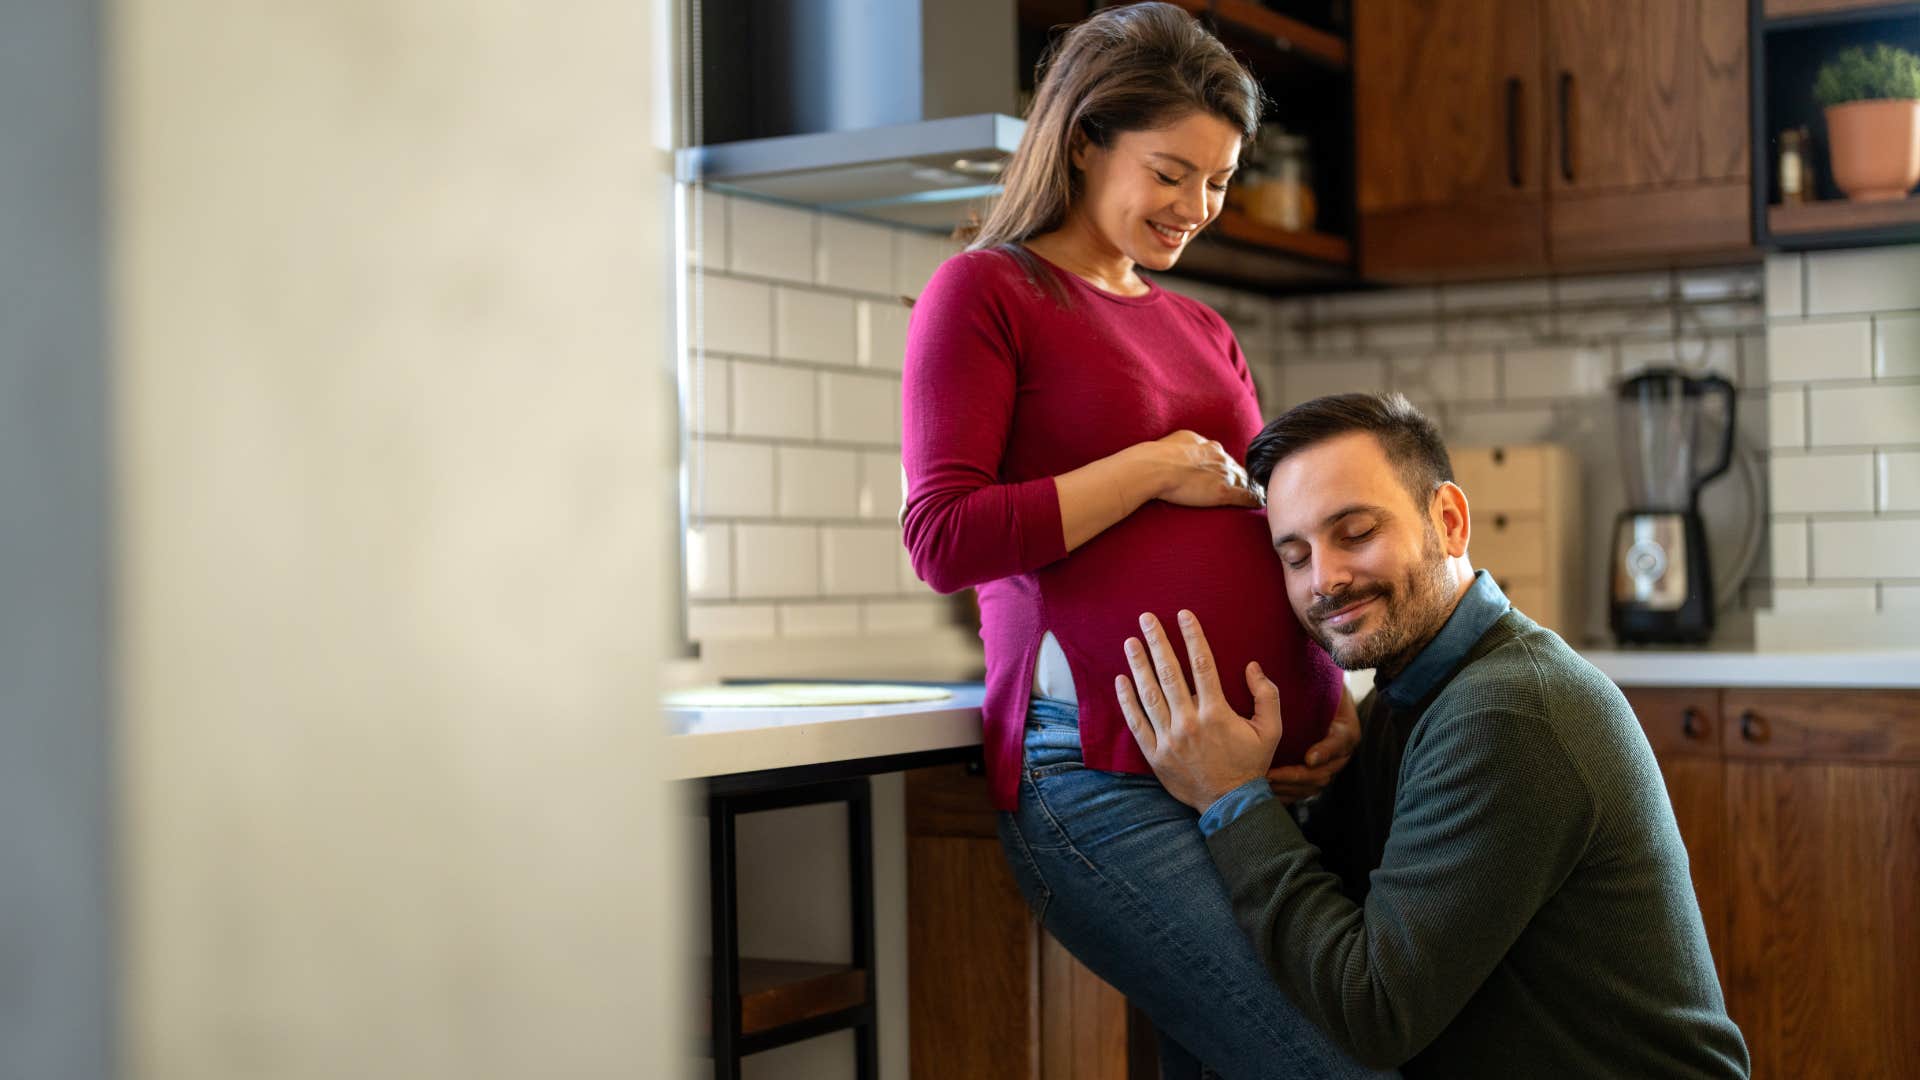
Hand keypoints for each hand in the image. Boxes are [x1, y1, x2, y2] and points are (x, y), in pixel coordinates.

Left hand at [1114, 609, 1282, 813]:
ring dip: (1138, 665)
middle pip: (1170, 673)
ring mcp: (1169, 738)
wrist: (1230, 804)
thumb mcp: (1270, 730)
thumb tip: (1252, 665)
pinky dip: (1127, 701)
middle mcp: (1189, 722)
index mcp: (1216, 713)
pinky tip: (1121, 680)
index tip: (1183, 615)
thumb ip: (1266, 695)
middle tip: (1146, 618)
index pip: (1202, 664)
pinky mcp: (1155, 754)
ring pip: (1149, 695)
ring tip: (1129, 642)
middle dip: (1157, 642)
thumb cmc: (1251, 764)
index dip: (1192, 636)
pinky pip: (1136, 723)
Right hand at [1135, 431, 1260, 508]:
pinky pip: (1246, 496)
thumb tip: (1181, 450)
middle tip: (1243, 487)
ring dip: (1249, 487)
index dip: (1223, 467)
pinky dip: (1254, 499)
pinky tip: (1259, 503)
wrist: (1155, 467)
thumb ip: (1184, 445)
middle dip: (1239, 477)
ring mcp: (1223, 474)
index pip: (1221, 457)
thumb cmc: (1156, 457)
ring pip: (1244, 481)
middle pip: (1236, 468)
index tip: (1223, 474)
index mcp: (1206, 445)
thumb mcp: (1172, 442)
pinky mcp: (1223, 491)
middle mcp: (1218, 456)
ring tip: (1255, 495)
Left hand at [1263, 685, 1359, 803]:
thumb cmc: (1320, 692)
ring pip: (1314, 786)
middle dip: (1297, 776)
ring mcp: (1329, 768)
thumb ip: (1317, 681)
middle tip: (1272, 775)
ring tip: (1265, 784)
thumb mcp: (1323, 685)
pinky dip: (1287, 795)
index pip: (1340, 743)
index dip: (1326, 751)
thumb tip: (1286, 674)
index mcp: (1346, 730)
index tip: (1309, 757)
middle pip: (1325, 772)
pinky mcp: (1316, 777)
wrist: (1324, 705)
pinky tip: (1267, 793)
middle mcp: (1341, 753)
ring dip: (1289, 788)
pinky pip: (1303, 792)